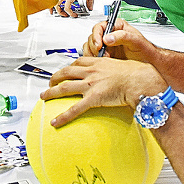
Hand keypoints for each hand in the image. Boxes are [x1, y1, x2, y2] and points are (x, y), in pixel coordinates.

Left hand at [39, 57, 166, 126]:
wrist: (139, 80)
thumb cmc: (135, 74)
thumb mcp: (121, 65)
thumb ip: (114, 69)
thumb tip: (117, 75)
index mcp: (97, 62)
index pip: (78, 61)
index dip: (69, 66)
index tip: (66, 70)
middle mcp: (91, 71)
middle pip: (66, 72)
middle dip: (55, 77)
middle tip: (50, 83)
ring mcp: (90, 84)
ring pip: (64, 87)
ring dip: (51, 92)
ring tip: (45, 97)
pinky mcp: (93, 98)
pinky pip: (74, 108)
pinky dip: (63, 116)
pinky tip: (56, 122)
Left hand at [54, 0, 101, 16]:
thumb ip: (88, 2)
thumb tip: (90, 7)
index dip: (59, 1)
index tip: (62, 8)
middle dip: (56, 7)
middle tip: (61, 13)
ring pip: (56, 3)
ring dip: (59, 11)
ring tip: (65, 15)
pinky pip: (66, 7)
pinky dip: (70, 13)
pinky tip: (74, 14)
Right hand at [83, 19, 159, 63]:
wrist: (150, 65)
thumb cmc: (146, 51)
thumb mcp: (137, 41)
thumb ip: (123, 36)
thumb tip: (108, 37)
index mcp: (117, 27)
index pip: (100, 27)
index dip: (97, 35)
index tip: (99, 45)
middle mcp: (110, 35)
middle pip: (93, 37)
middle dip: (95, 47)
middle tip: (102, 55)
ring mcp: (106, 46)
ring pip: (90, 47)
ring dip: (93, 54)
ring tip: (104, 60)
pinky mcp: (104, 56)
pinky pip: (92, 56)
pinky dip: (93, 60)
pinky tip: (101, 64)